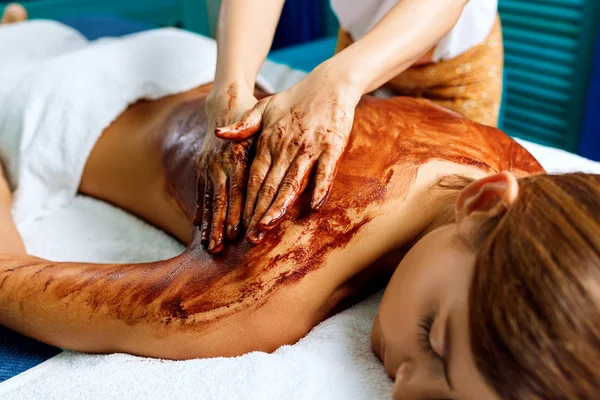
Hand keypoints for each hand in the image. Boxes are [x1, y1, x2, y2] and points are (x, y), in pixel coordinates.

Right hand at [195, 82, 256, 253]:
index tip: (235, 232)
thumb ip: (267, 147)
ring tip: (209, 246)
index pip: (238, 189)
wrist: (226, 101)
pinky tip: (198, 229)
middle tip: (219, 248)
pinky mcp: (202, 167)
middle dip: (219, 225)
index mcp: (238, 155)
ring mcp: (208, 165)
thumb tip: (279, 166)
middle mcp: (220, 162)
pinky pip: (201, 193)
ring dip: (209, 225)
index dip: (235, 211)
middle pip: (220, 199)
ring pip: (209, 200)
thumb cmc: (254, 117)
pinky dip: (201, 211)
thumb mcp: (263, 126)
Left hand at [216, 64, 360, 242]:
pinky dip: (321, 187)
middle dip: (259, 212)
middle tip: (251, 237)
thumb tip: (218, 134)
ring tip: (269, 226)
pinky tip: (314, 206)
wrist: (329, 83)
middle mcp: (287, 146)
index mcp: (269, 141)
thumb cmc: (294, 101)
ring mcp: (310, 147)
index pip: (254, 177)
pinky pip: (326, 170)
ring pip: (292, 181)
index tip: (239, 223)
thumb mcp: (264, 108)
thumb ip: (243, 126)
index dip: (246, 201)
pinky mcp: (333, 145)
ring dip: (280, 205)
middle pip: (270, 185)